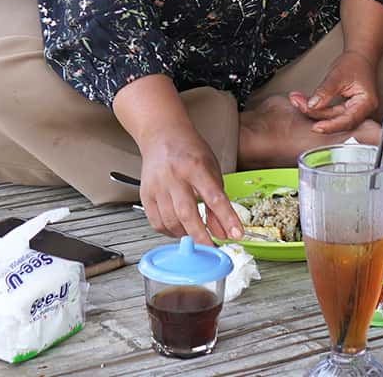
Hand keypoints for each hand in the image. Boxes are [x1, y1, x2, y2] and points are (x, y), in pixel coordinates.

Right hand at [136, 123, 243, 246]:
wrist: (162, 135)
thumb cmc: (189, 150)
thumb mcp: (212, 170)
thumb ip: (218, 201)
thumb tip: (224, 231)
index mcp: (196, 167)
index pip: (215, 197)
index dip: (227, 218)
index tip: (237, 234)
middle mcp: (175, 176)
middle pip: (187, 214)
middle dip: (202, 237)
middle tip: (213, 249)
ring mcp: (157, 186)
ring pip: (171, 221)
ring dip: (186, 235)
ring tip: (197, 235)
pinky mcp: (145, 195)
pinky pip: (157, 222)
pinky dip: (169, 231)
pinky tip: (179, 229)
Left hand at [289, 49, 380, 133]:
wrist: (359, 56)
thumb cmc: (354, 63)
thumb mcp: (337, 75)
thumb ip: (325, 91)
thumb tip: (312, 105)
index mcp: (366, 102)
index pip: (348, 120)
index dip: (331, 126)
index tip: (316, 127)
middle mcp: (362, 110)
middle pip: (338, 120)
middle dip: (316, 114)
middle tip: (299, 104)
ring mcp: (354, 110)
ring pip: (331, 117)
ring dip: (314, 110)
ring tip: (298, 100)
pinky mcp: (345, 108)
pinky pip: (330, 112)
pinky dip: (317, 107)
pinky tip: (305, 102)